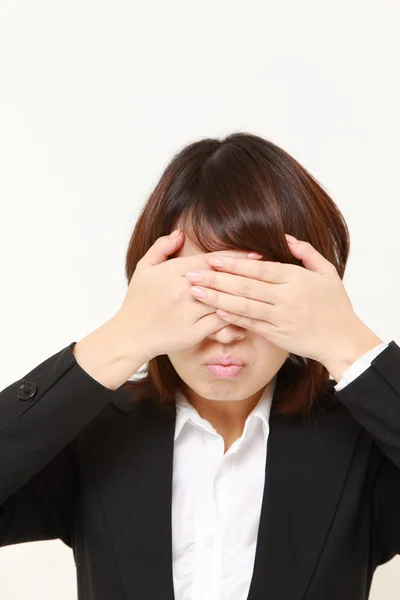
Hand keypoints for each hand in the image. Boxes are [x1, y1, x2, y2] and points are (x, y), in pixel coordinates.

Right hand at [114, 229, 262, 364]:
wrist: (130, 335)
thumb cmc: (137, 302)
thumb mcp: (144, 268)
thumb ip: (162, 248)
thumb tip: (180, 233)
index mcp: (173, 272)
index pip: (211, 260)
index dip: (235, 256)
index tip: (256, 252)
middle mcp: (183, 290)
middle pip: (222, 278)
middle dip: (247, 272)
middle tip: (269, 268)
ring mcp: (189, 311)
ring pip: (224, 301)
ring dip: (245, 296)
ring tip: (265, 291)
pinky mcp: (193, 332)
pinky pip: (220, 323)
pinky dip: (235, 319)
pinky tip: (249, 315)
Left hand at [185, 234, 359, 364]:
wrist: (342, 339)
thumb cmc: (335, 304)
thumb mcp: (327, 272)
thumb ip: (306, 252)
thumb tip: (285, 237)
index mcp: (296, 279)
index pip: (259, 269)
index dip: (234, 264)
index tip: (212, 258)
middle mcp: (285, 298)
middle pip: (245, 287)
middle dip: (216, 279)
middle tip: (192, 274)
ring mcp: (280, 318)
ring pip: (243, 306)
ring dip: (217, 298)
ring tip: (196, 292)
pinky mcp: (276, 335)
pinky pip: (250, 324)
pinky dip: (232, 317)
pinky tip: (215, 310)